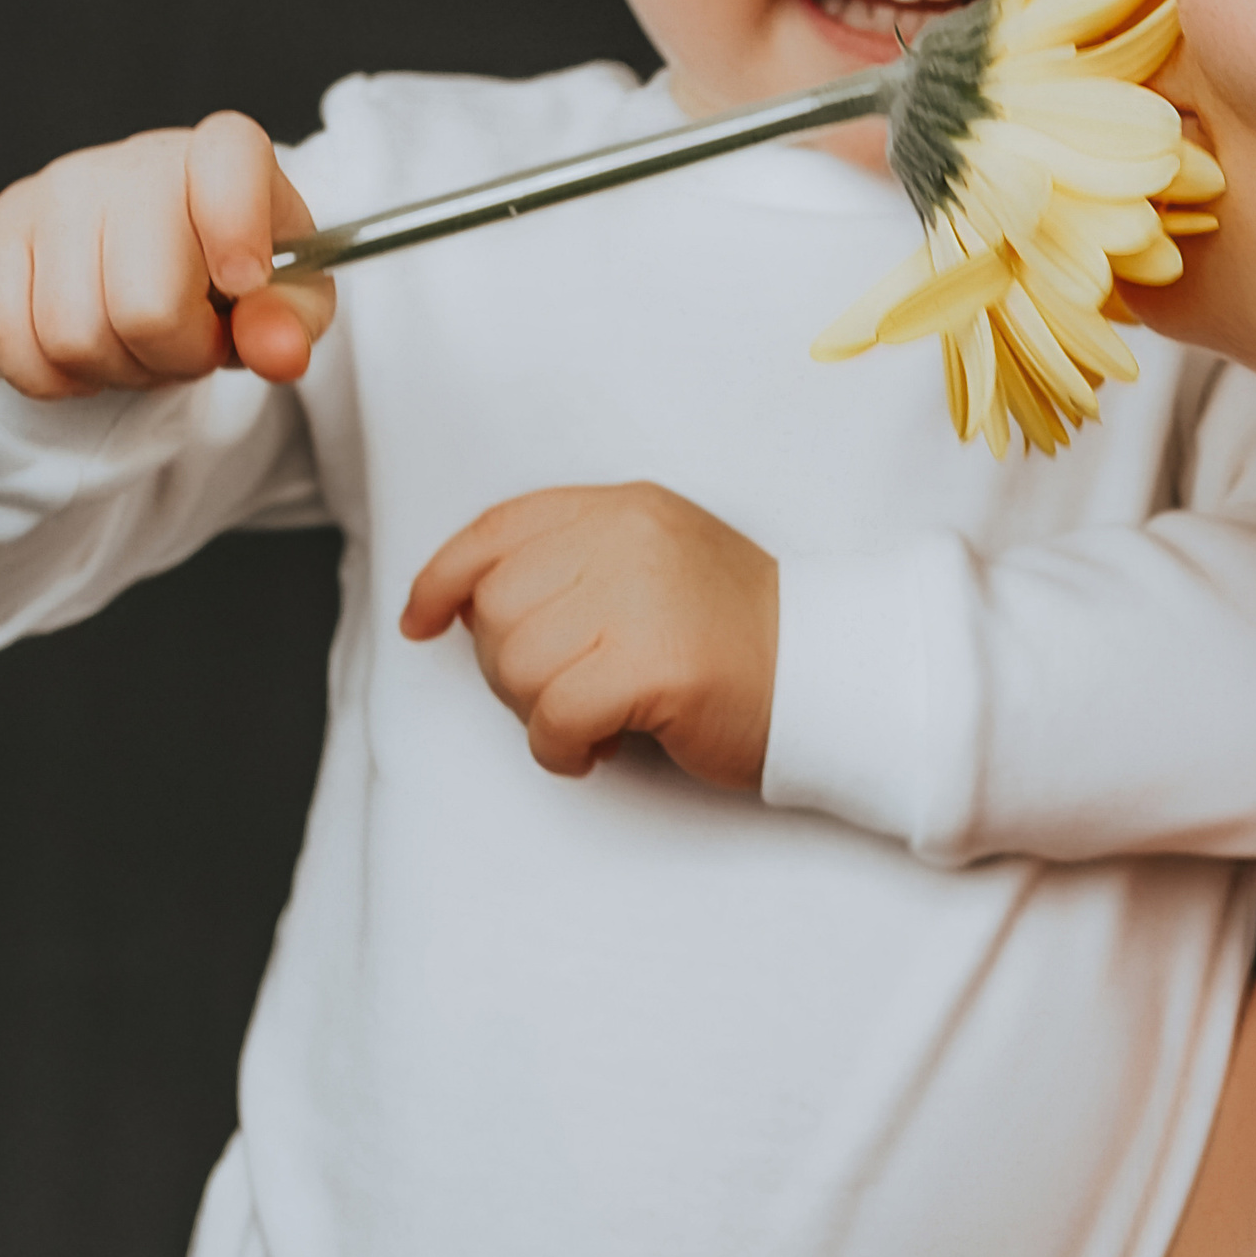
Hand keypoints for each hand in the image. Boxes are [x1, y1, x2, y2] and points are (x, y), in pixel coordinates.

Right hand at [0, 111, 335, 396]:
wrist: (158, 247)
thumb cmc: (232, 270)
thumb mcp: (286, 298)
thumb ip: (289, 322)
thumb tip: (280, 353)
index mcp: (224, 154)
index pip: (228, 165)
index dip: (238, 234)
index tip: (244, 283)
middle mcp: (135, 161)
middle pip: (145, 307)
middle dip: (177, 357)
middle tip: (194, 344)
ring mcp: (58, 189)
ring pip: (71, 335)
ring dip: (116, 371)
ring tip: (144, 344)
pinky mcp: (4, 227)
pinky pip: (6, 335)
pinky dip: (52, 375)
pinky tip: (89, 353)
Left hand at [400, 484, 780, 790]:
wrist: (831, 676)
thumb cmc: (739, 636)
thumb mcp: (656, 561)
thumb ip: (577, 561)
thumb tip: (468, 601)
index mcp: (623, 508)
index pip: (497, 530)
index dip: (443, 579)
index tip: (424, 620)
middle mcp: (628, 539)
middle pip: (496, 608)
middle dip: (509, 667)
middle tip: (566, 691)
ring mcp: (645, 598)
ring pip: (518, 664)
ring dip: (539, 712)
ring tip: (593, 719)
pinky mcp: (659, 665)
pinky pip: (556, 715)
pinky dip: (561, 748)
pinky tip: (600, 748)